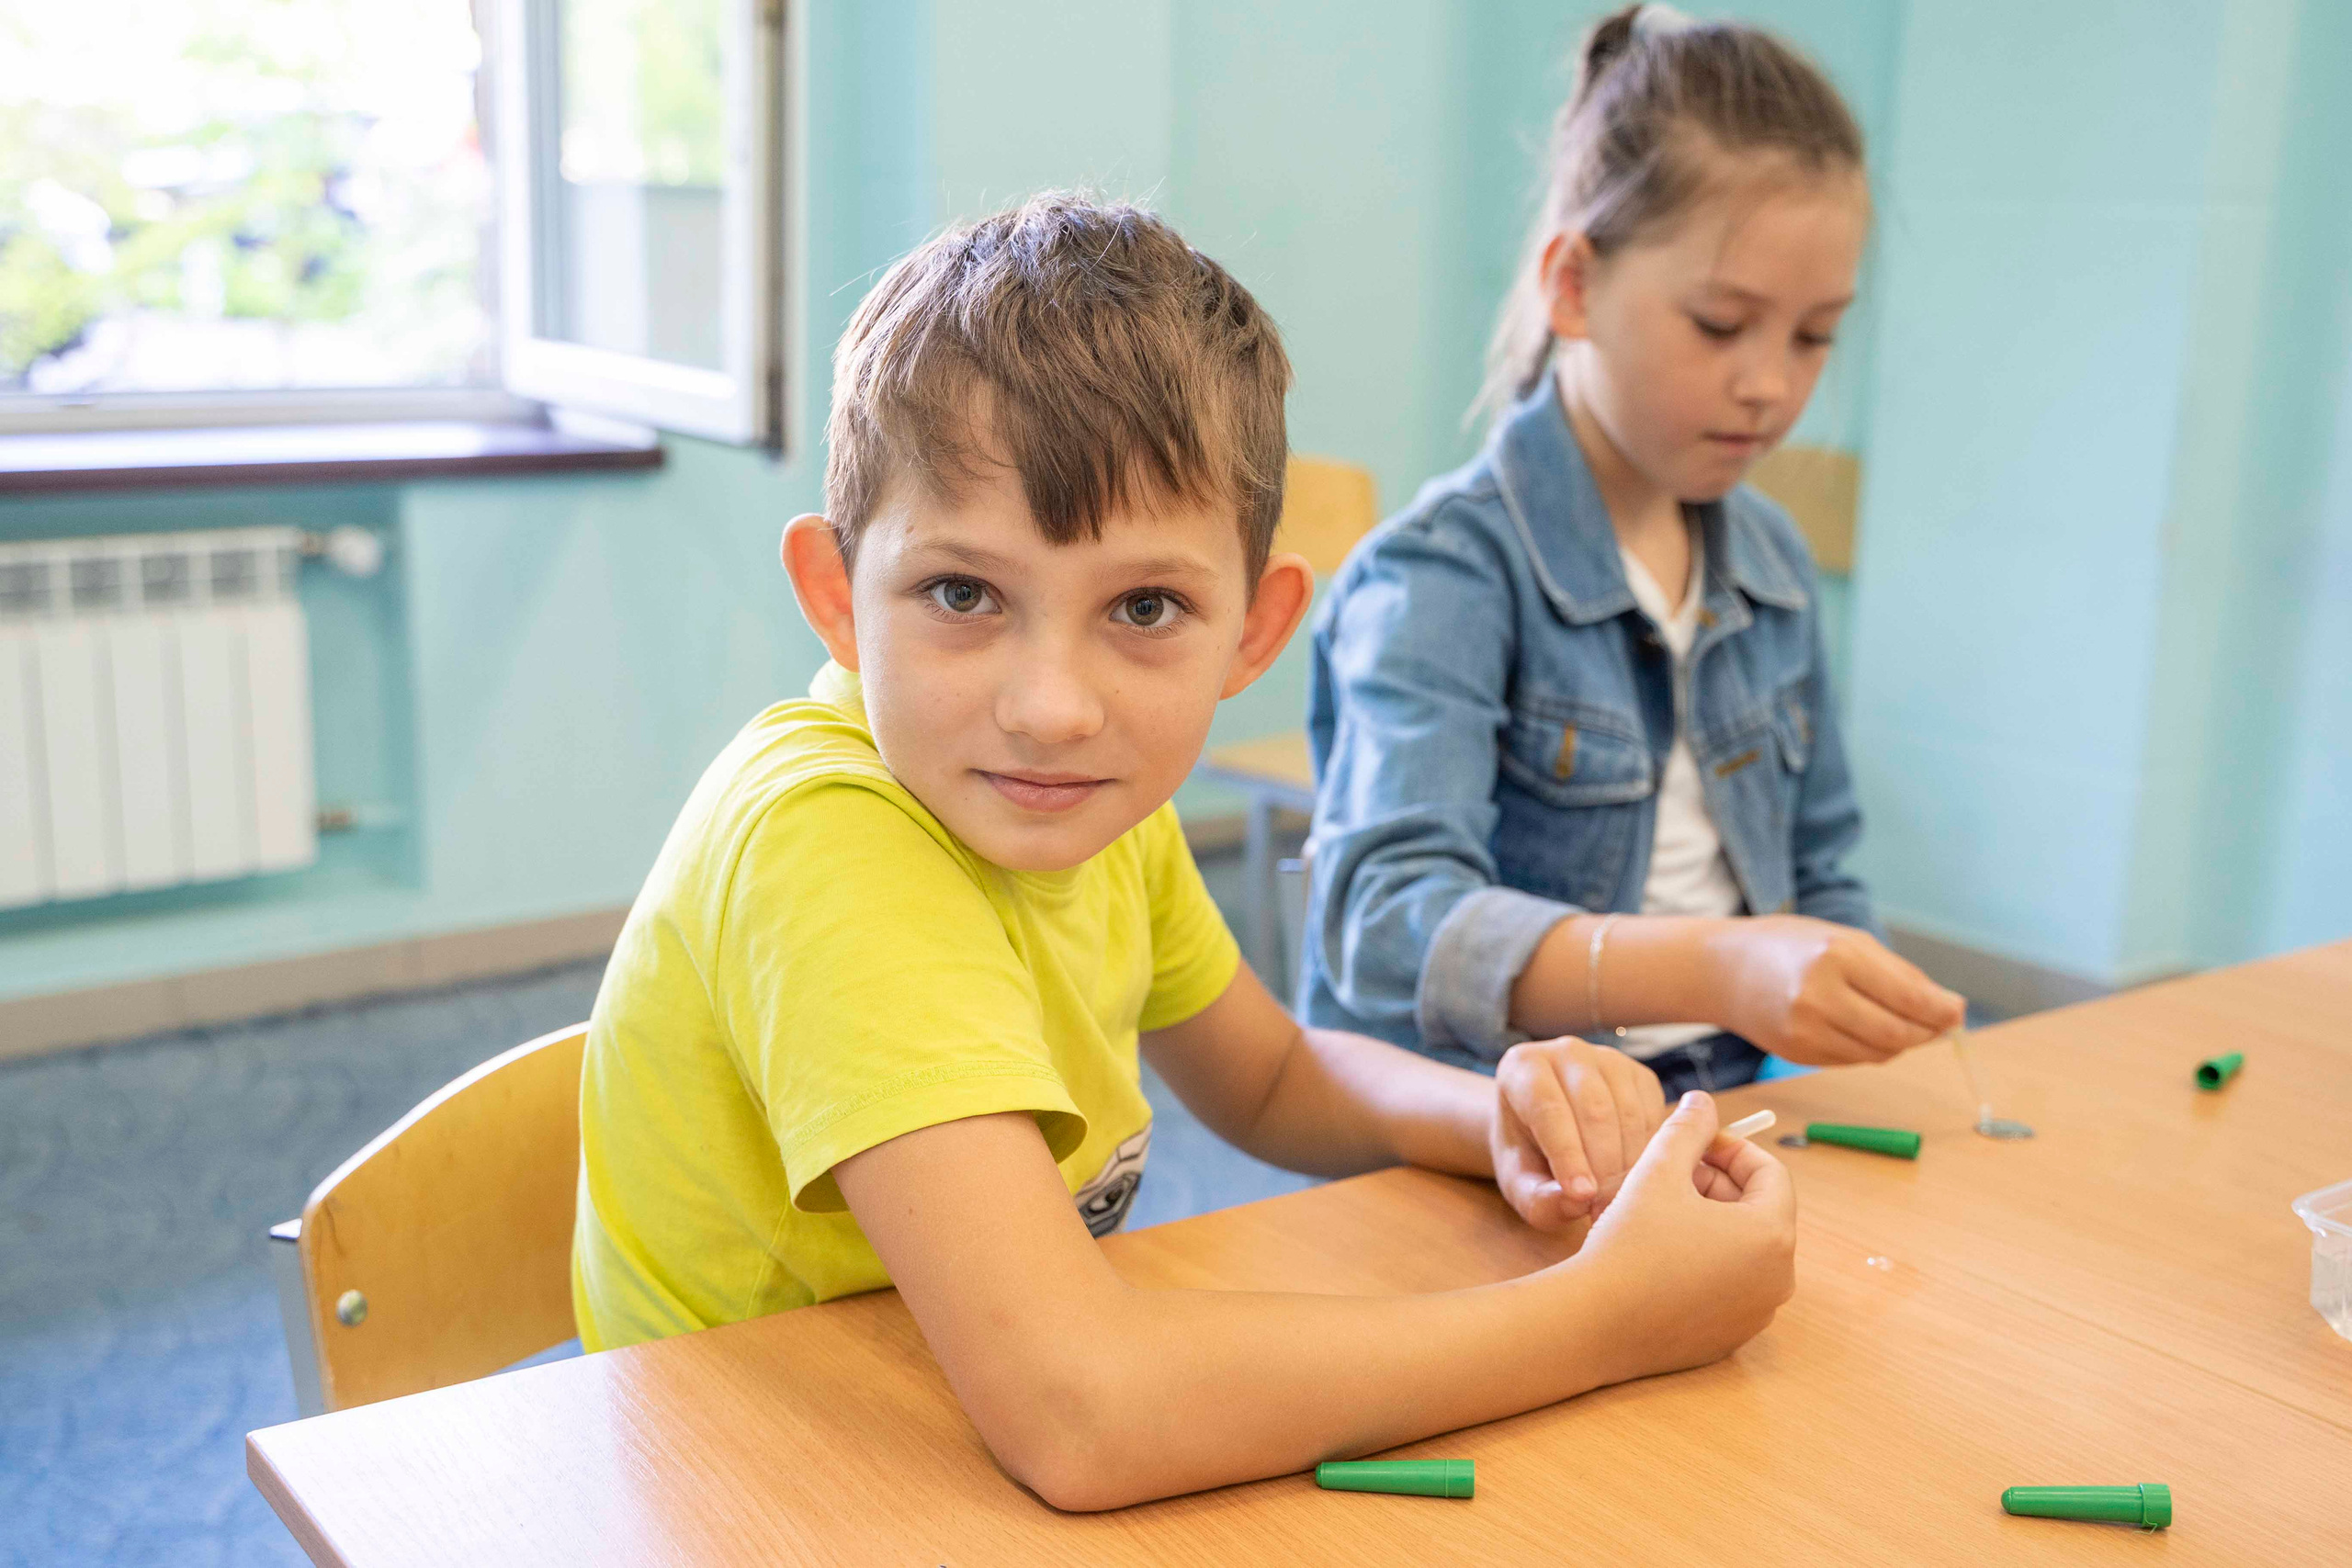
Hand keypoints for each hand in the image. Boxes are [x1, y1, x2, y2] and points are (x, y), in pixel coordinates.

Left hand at [1490, 1036, 1666, 1230]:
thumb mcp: (1520, 1183)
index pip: (1548, 1109)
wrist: (1546, 1132)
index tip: (1582, 1197)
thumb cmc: (1528, 1157)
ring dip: (1629, 1161)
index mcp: (1522, 1067)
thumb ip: (1538, 1198)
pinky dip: (1650, 1151)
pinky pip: (1653, 1114)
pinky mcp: (1640, 1075)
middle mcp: (1566, 1052)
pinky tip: (1635, 1177)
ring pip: (1628, 1112)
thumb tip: (1575, 1203)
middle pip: (1594, 1109)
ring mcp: (1607, 1058)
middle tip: (1605, 1207)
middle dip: (1603, 1163)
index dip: (1567, 1155)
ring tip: (1619, 1198)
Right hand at [1578, 1090, 1796, 1379]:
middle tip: (1671, 1173)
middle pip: (1758, 1211)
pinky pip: (1728, 1287)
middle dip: (1717, 1184)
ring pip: (1742, 1250)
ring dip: (1710, 1221)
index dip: (1730, 1147)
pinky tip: (1659, 1253)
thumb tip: (1702, 1101)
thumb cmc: (1629, 1242)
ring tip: (1661, 1209)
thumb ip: (1688, 1128)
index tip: (1693, 1141)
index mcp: (1772, 1235)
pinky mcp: (1729, 1338)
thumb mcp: (1658, 1170)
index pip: (1770, 1172)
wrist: (1593, 1322)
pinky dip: (1704, 1262)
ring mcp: (1755, 1314)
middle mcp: (1777, 1280)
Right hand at [1708, 915, 1965, 1065]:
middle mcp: (1820, 996)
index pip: (1909, 999)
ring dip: (1899, 1042)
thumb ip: (1899, 975)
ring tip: (1894, 1021)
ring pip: (1879, 1053)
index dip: (1942, 1012)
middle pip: (1898, 1034)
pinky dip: (1869, 1048)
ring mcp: (1805, 1030)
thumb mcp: (1846, 940)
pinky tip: (1859, 1028)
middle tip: (1935, 1023)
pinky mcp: (1797, 1053)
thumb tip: (1951, 1010)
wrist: (1724, 970)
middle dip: (1926, 1032)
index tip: (1957, 1013)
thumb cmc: (1791, 946)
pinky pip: (1853, 1060)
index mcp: (1837, 957)